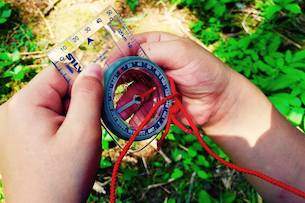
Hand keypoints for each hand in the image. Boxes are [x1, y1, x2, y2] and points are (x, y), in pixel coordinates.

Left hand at [0, 64, 102, 201]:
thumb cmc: (63, 177)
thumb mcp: (83, 131)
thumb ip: (89, 94)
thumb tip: (94, 67)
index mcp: (25, 103)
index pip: (60, 73)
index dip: (85, 80)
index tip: (105, 93)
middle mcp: (15, 110)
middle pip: (58, 90)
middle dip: (80, 104)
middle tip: (92, 126)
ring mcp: (16, 126)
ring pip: (57, 107)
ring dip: (75, 118)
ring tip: (80, 142)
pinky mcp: (23, 138)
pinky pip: (50, 121)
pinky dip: (66, 128)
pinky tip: (71, 147)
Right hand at [112, 32, 234, 126]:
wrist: (219, 102)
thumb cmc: (205, 71)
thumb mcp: (182, 52)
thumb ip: (155, 49)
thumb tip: (128, 56)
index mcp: (157, 46)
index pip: (130, 46)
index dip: (118, 54)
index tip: (109, 65)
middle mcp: (151, 65)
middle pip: (125, 70)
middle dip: (115, 80)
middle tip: (106, 90)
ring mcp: (151, 85)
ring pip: (129, 92)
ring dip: (122, 101)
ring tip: (116, 110)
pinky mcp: (154, 104)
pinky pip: (139, 109)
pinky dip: (133, 115)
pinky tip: (131, 121)